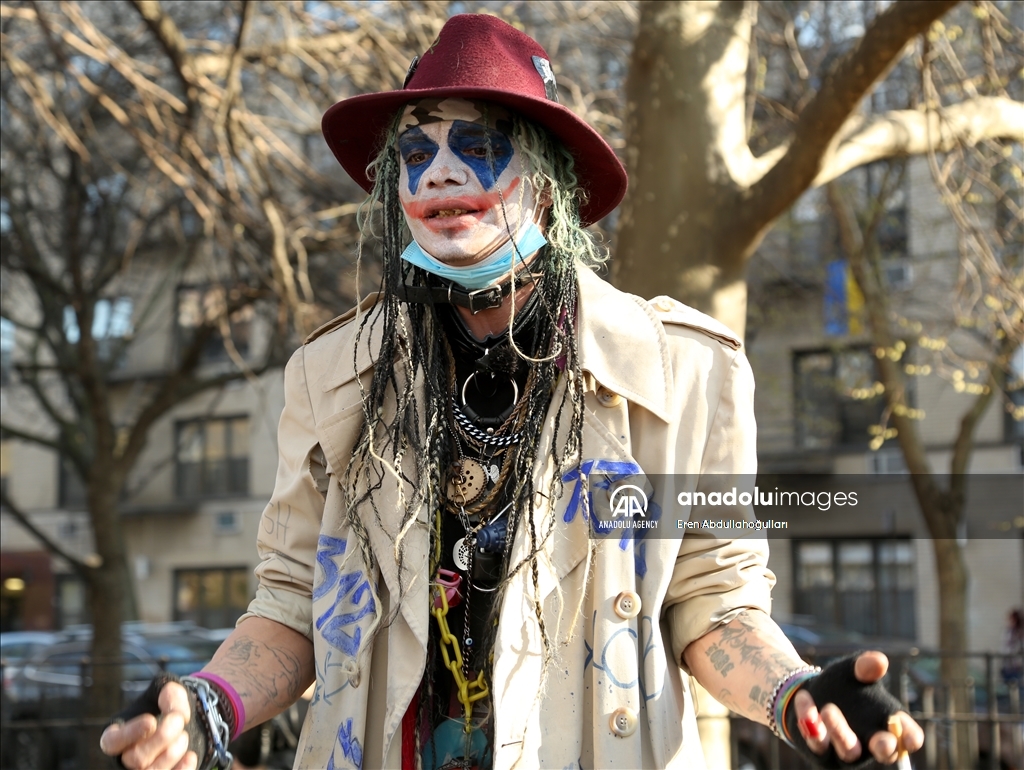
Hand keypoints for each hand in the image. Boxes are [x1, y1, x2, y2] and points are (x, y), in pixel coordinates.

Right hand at [99, 680, 196, 769]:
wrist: (183, 728)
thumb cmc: (166, 709)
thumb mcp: (167, 694)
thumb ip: (170, 695)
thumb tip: (178, 713)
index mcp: (117, 736)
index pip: (112, 742)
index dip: (130, 734)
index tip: (151, 721)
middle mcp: (125, 760)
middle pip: (136, 759)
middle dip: (161, 738)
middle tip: (178, 720)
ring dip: (171, 754)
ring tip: (183, 737)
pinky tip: (190, 757)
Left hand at [792, 651, 923, 765]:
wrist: (810, 690)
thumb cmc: (841, 683)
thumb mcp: (852, 670)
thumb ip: (866, 666)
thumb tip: (879, 661)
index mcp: (887, 723)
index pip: (907, 736)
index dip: (911, 737)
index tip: (910, 737)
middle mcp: (871, 742)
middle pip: (885, 752)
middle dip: (885, 748)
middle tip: (882, 742)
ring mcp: (847, 751)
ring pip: (849, 751)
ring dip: (840, 731)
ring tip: (828, 708)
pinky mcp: (822, 753)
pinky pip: (818, 743)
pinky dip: (810, 721)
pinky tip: (805, 700)